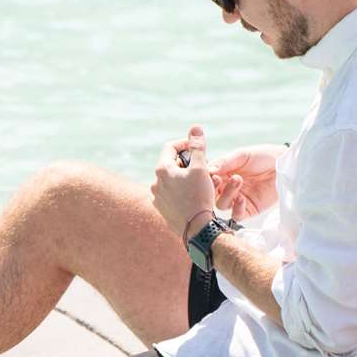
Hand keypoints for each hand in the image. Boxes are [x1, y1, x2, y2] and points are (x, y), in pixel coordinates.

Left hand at [152, 125, 216, 241]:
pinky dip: (180, 192)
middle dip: (186, 163)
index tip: (197, 148)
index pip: (170, 147)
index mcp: (162, 169)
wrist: (197, 229)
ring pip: (171, 180)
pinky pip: (171, 195)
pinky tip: (192, 197)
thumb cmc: (199, 197)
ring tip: (199, 183)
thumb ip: (197, 147)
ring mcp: (157, 197)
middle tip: (201, 167)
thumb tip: (195, 128)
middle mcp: (155, 183)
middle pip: (171, 164)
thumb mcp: (201, 168)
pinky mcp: (161, 209)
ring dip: (183, 178)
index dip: (185, 144)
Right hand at [209, 143, 286, 219]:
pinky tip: (241, 198)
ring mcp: (237, 199)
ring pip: (222, 205)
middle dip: (214, 188)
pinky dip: (237, 208)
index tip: (211, 175)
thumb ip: (225, 162)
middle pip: (211, 195)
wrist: (284, 165)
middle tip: (220, 179)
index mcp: (222, 173)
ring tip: (238, 181)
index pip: (207, 179)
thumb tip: (208, 170)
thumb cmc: (263, 156)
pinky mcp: (249, 209)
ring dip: (227, 194)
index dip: (206, 179)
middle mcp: (227, 187)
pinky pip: (237, 215)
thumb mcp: (242, 155)